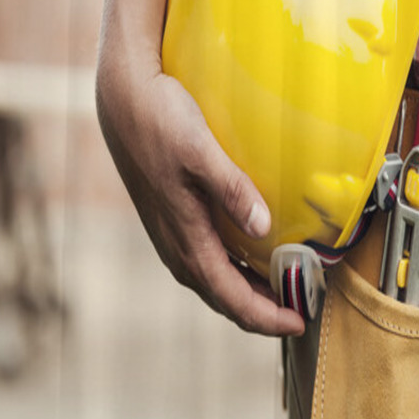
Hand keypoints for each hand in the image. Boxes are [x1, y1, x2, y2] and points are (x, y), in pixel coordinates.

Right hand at [96, 50, 304, 336]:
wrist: (120, 94)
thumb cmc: (160, 118)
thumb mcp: (201, 151)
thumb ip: (233, 190)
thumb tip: (264, 228)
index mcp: (184, 233)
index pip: (229, 294)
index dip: (265, 316)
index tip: (297, 324)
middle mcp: (174, 241)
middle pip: (220, 296)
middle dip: (258, 312)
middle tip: (296, 314)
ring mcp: (168, 230)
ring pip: (209, 280)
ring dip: (243, 293)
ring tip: (278, 295)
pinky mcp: (168, 215)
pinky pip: (202, 259)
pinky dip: (229, 271)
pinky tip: (247, 258)